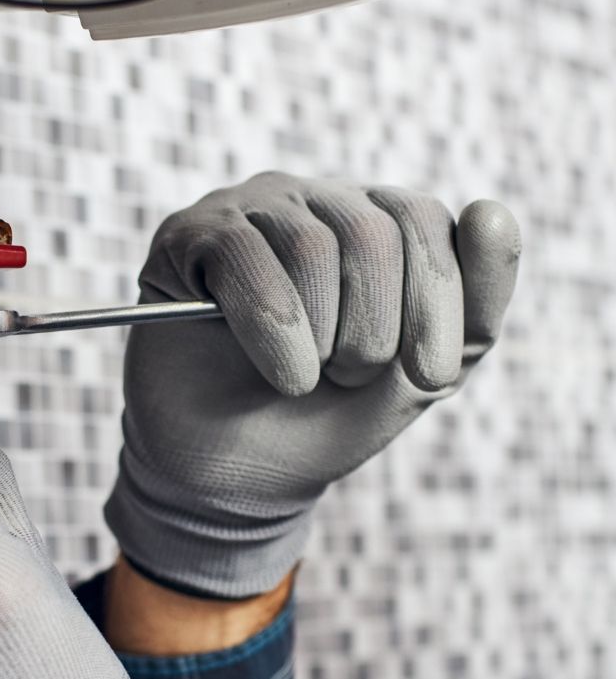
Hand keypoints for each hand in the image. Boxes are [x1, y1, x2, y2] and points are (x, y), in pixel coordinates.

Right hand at [105, 172, 519, 596]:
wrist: (233, 476)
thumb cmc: (324, 419)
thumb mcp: (418, 376)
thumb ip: (473, 308)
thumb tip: (491, 210)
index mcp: (376, 223)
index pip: (424, 218)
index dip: (437, 301)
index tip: (430, 376)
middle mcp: (312, 202)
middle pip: (372, 231)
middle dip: (374, 331)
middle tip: (348, 378)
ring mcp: (247, 212)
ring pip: (311, 248)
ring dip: (319, 341)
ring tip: (301, 380)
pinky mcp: (187, 237)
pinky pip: (244, 258)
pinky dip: (271, 330)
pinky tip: (276, 370)